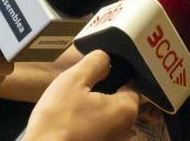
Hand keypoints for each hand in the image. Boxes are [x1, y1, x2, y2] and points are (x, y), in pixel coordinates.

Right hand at [24, 50, 140, 140]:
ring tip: (72, 107)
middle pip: (119, 101)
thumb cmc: (58, 121)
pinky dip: (87, 125)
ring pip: (107, 118)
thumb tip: (105, 58)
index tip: (97, 74)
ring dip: (93, 110)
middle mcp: (126, 129)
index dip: (114, 74)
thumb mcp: (73, 80)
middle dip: (102, 93)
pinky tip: (70, 123)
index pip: (131, 83)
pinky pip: (98, 131)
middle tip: (80, 90)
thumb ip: (94, 63)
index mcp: (127, 109)